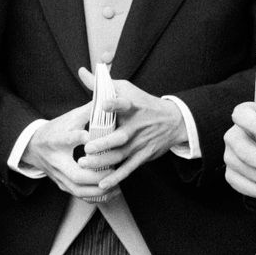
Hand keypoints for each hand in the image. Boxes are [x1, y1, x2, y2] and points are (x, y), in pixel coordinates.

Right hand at [17, 100, 113, 201]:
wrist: (33, 147)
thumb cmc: (56, 130)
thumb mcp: (69, 118)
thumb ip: (88, 112)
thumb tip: (109, 101)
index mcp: (55, 140)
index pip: (65, 140)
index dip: (77, 138)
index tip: (89, 136)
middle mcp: (55, 161)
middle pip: (76, 174)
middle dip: (97, 175)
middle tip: (113, 169)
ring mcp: (59, 176)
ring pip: (79, 189)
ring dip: (99, 189)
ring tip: (115, 183)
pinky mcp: (63, 185)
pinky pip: (80, 195)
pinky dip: (96, 196)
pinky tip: (111, 192)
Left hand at [76, 69, 186, 190]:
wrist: (173, 121)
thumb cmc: (143, 102)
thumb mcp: (125, 88)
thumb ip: (101, 83)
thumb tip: (82, 71)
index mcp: (133, 107)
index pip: (125, 103)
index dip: (116, 103)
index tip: (105, 103)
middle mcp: (136, 126)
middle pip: (120, 136)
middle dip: (104, 143)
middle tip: (87, 147)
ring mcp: (140, 143)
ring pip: (120, 155)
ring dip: (103, 161)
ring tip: (84, 163)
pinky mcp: (142, 156)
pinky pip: (128, 168)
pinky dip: (116, 177)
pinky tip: (102, 183)